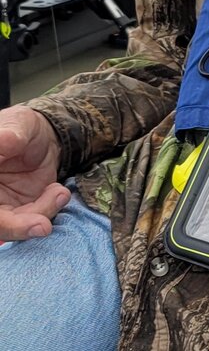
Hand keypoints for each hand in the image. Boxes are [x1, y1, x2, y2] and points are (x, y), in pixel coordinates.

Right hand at [0, 105, 68, 240]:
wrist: (45, 135)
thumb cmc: (23, 126)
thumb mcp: (18, 124)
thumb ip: (8, 137)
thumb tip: (1, 141)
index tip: (6, 213)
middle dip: (17, 227)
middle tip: (42, 225)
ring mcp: (3, 207)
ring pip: (13, 226)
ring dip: (40, 214)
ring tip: (60, 194)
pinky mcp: (23, 212)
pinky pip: (34, 219)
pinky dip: (48, 210)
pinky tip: (60, 193)